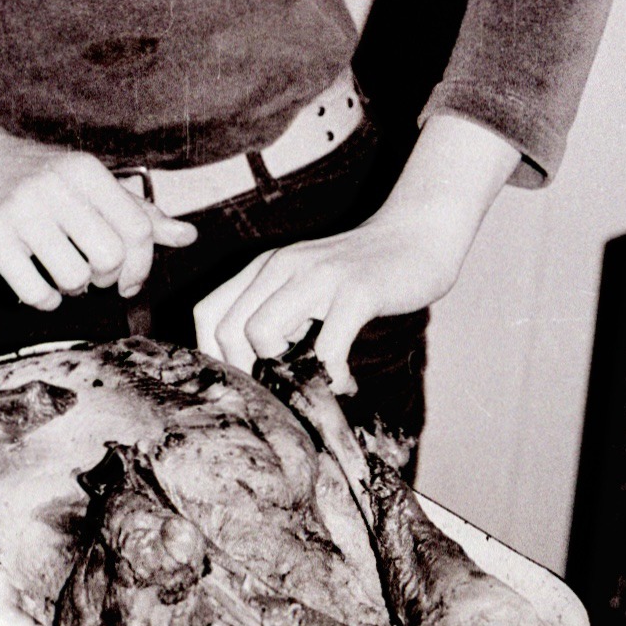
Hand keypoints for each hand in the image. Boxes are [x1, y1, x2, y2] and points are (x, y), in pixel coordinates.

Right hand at [0, 80, 195, 308]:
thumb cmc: (43, 176)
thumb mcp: (91, 183)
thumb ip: (138, 212)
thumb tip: (188, 235)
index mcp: (85, 170)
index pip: (136, 228)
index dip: (142, 264)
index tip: (131, 281)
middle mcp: (54, 187)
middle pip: (108, 258)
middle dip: (106, 279)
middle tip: (93, 274)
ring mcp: (20, 213)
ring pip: (73, 279)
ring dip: (75, 289)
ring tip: (64, 273)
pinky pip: (35, 292)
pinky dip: (47, 300)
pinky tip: (42, 286)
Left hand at [193, 113, 520, 385]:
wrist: (417, 234)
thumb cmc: (362, 269)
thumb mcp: (307, 280)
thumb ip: (278, 308)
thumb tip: (253, 365)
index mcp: (265, 266)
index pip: (208, 312)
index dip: (213, 356)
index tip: (241, 383)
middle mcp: (283, 267)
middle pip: (229, 330)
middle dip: (247, 373)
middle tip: (280, 392)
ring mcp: (319, 277)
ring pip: (263, 334)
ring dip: (284, 374)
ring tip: (312, 385)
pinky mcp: (357, 292)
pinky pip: (326, 348)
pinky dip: (332, 377)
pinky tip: (346, 383)